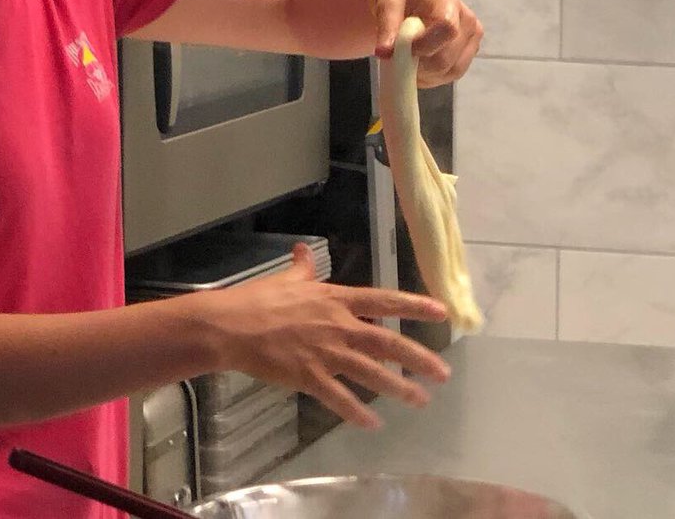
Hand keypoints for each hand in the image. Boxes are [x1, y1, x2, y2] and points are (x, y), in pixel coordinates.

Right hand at [203, 244, 450, 428]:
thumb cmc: (258, 300)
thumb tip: (303, 251)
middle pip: (387, 342)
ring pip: (371, 372)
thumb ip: (302, 269)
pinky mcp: (309, 376)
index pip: (384, 300)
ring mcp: (325, 351)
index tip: (441, 312)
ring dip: (398, 387)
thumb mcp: (287, 280)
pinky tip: (373, 423)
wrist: (231, 326)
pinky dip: (357, 411)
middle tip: (442, 373)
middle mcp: (338, 325)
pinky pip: (339, 397)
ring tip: (421, 400)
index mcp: (336, 299)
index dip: (414, 306)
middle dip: (418, 358)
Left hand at [372, 0, 483, 86]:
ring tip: (407, 58)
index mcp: (449, 3)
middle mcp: (468, 22)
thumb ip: (387, 25)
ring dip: (424, 74)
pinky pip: (450, 75)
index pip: (447, 31)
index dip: (423, 46)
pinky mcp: (468, 53)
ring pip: (449, 72)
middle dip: (418, 65)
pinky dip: (431, 77)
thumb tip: (383, 53)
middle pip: (445, 59)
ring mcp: (471, 39)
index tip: (400, 48)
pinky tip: (417, 65)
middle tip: (397, 56)